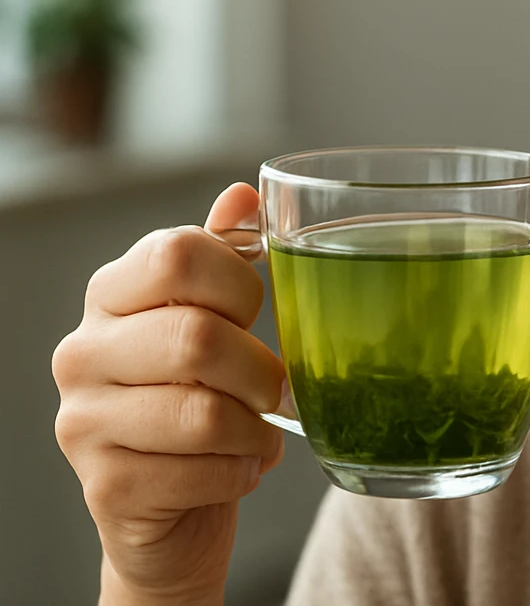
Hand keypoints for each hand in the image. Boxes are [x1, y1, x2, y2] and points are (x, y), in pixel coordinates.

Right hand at [52, 183, 286, 603]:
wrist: (172, 504)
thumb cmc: (203, 394)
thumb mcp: (214, 317)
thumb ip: (224, 256)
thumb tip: (243, 195)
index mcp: (111, 293)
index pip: (177, 254)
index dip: (240, 283)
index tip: (255, 314)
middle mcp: (81, 352)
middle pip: (197, 338)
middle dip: (261, 370)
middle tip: (277, 389)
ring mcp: (83, 422)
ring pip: (203, 413)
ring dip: (255, 428)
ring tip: (258, 432)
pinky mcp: (106, 486)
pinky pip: (204, 471)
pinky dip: (242, 472)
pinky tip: (236, 468)